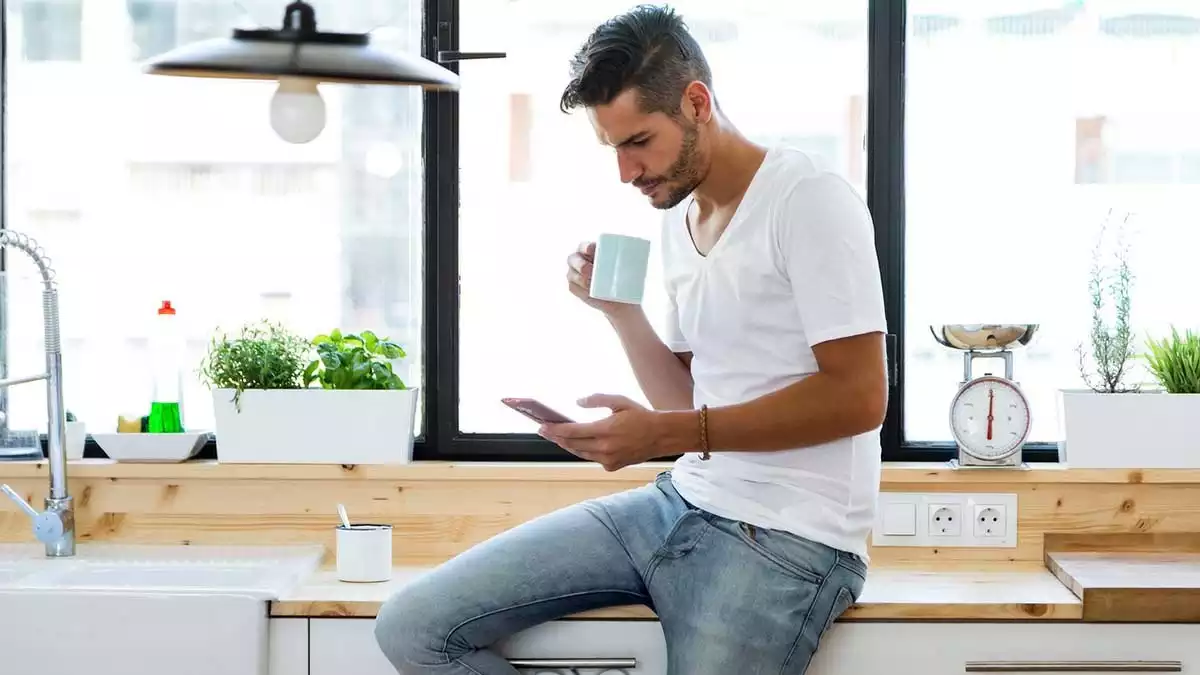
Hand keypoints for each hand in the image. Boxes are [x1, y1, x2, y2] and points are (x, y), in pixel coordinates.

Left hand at [538, 394, 667, 470]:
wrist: (662, 436)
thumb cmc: (641, 416)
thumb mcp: (620, 401)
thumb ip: (597, 400)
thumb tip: (577, 402)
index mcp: (605, 430)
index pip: (572, 431)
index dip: (555, 429)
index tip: (543, 426)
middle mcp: (604, 448)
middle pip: (572, 444)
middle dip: (556, 437)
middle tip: (544, 430)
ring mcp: (608, 459)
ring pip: (580, 453)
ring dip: (567, 445)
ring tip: (557, 437)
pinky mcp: (612, 466)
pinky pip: (592, 458)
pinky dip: (584, 451)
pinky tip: (578, 444)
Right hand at [566, 242, 637, 318]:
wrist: (621, 301)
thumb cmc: (624, 279)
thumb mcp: (629, 266)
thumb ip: (630, 255)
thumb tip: (641, 244)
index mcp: (591, 251)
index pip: (585, 246)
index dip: (586, 247)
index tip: (593, 250)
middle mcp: (579, 260)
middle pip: (573, 258)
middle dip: (580, 263)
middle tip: (591, 270)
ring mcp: (575, 274)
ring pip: (572, 274)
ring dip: (580, 278)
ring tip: (591, 283)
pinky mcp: (575, 287)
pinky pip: (573, 287)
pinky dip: (580, 289)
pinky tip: (587, 291)